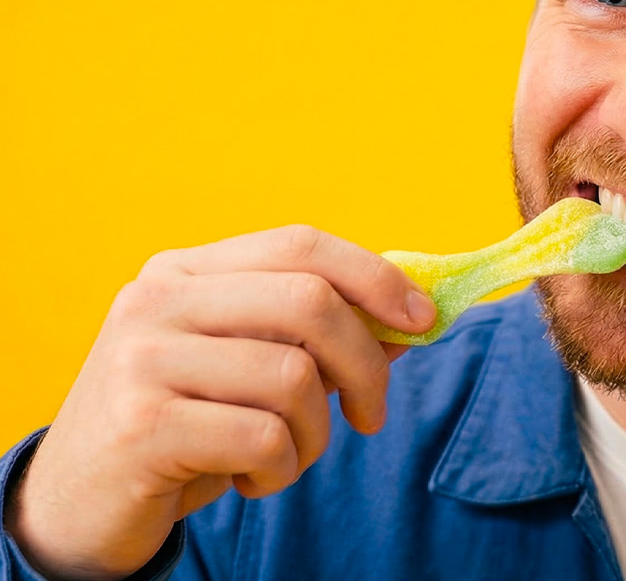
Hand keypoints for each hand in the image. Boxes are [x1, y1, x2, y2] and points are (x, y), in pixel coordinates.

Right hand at [4, 225, 434, 579]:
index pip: (302, 244)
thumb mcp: (247, 370)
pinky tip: (249, 479)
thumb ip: (317, 338)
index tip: (424, 319)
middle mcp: (158, 299)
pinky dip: (281, 470)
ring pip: (294, 378)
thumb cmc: (183, 426)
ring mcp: (143, 358)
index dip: (376, 276)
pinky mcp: (141, 425)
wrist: (78, 505)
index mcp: (185, 270)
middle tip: (371, 415)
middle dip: (366, 364)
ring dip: (315, 435)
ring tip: (285, 456)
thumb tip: (411, 319)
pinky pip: (264, 438)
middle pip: (310, 302)